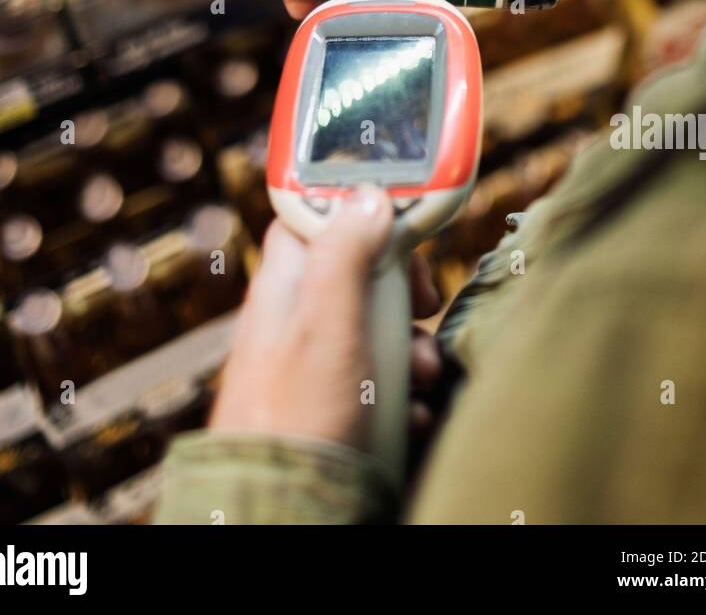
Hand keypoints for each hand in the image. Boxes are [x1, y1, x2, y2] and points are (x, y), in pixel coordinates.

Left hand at [208, 186, 441, 450]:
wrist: (283, 510)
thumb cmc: (297, 418)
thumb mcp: (327, 322)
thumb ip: (347, 252)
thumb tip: (369, 195)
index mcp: (288, 283)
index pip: (323, 217)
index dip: (366, 214)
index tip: (403, 227)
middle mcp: (299, 317)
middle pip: (364, 272)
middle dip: (404, 290)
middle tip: (422, 305)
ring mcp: (317, 363)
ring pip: (380, 329)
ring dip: (411, 348)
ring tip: (421, 378)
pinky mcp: (336, 406)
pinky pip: (382, 380)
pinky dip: (404, 391)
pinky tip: (411, 412)